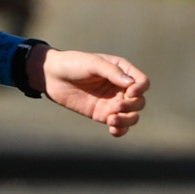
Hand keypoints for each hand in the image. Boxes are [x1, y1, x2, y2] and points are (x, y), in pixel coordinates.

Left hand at [34, 48, 148, 136]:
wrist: (52, 76)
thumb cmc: (73, 64)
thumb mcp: (93, 63)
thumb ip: (112, 72)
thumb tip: (131, 84)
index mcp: (122, 71)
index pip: (142, 82)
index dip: (140, 89)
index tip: (130, 92)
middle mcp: (120, 88)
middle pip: (140, 102)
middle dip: (132, 106)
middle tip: (117, 106)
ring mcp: (112, 102)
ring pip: (132, 116)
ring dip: (127, 120)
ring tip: (111, 120)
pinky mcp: (102, 115)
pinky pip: (118, 126)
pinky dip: (120, 130)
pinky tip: (112, 129)